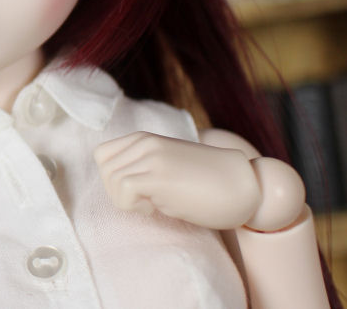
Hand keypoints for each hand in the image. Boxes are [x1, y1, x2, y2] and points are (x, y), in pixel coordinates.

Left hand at [94, 131, 261, 229]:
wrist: (244, 185)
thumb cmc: (206, 184)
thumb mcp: (165, 168)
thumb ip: (140, 169)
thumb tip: (114, 185)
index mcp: (144, 139)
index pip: (102, 155)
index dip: (112, 177)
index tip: (136, 190)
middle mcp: (144, 143)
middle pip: (103, 170)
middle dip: (117, 192)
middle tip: (145, 201)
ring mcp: (151, 157)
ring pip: (110, 180)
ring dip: (126, 200)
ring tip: (153, 203)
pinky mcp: (158, 175)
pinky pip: (123, 190)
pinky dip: (133, 206)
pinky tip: (156, 208)